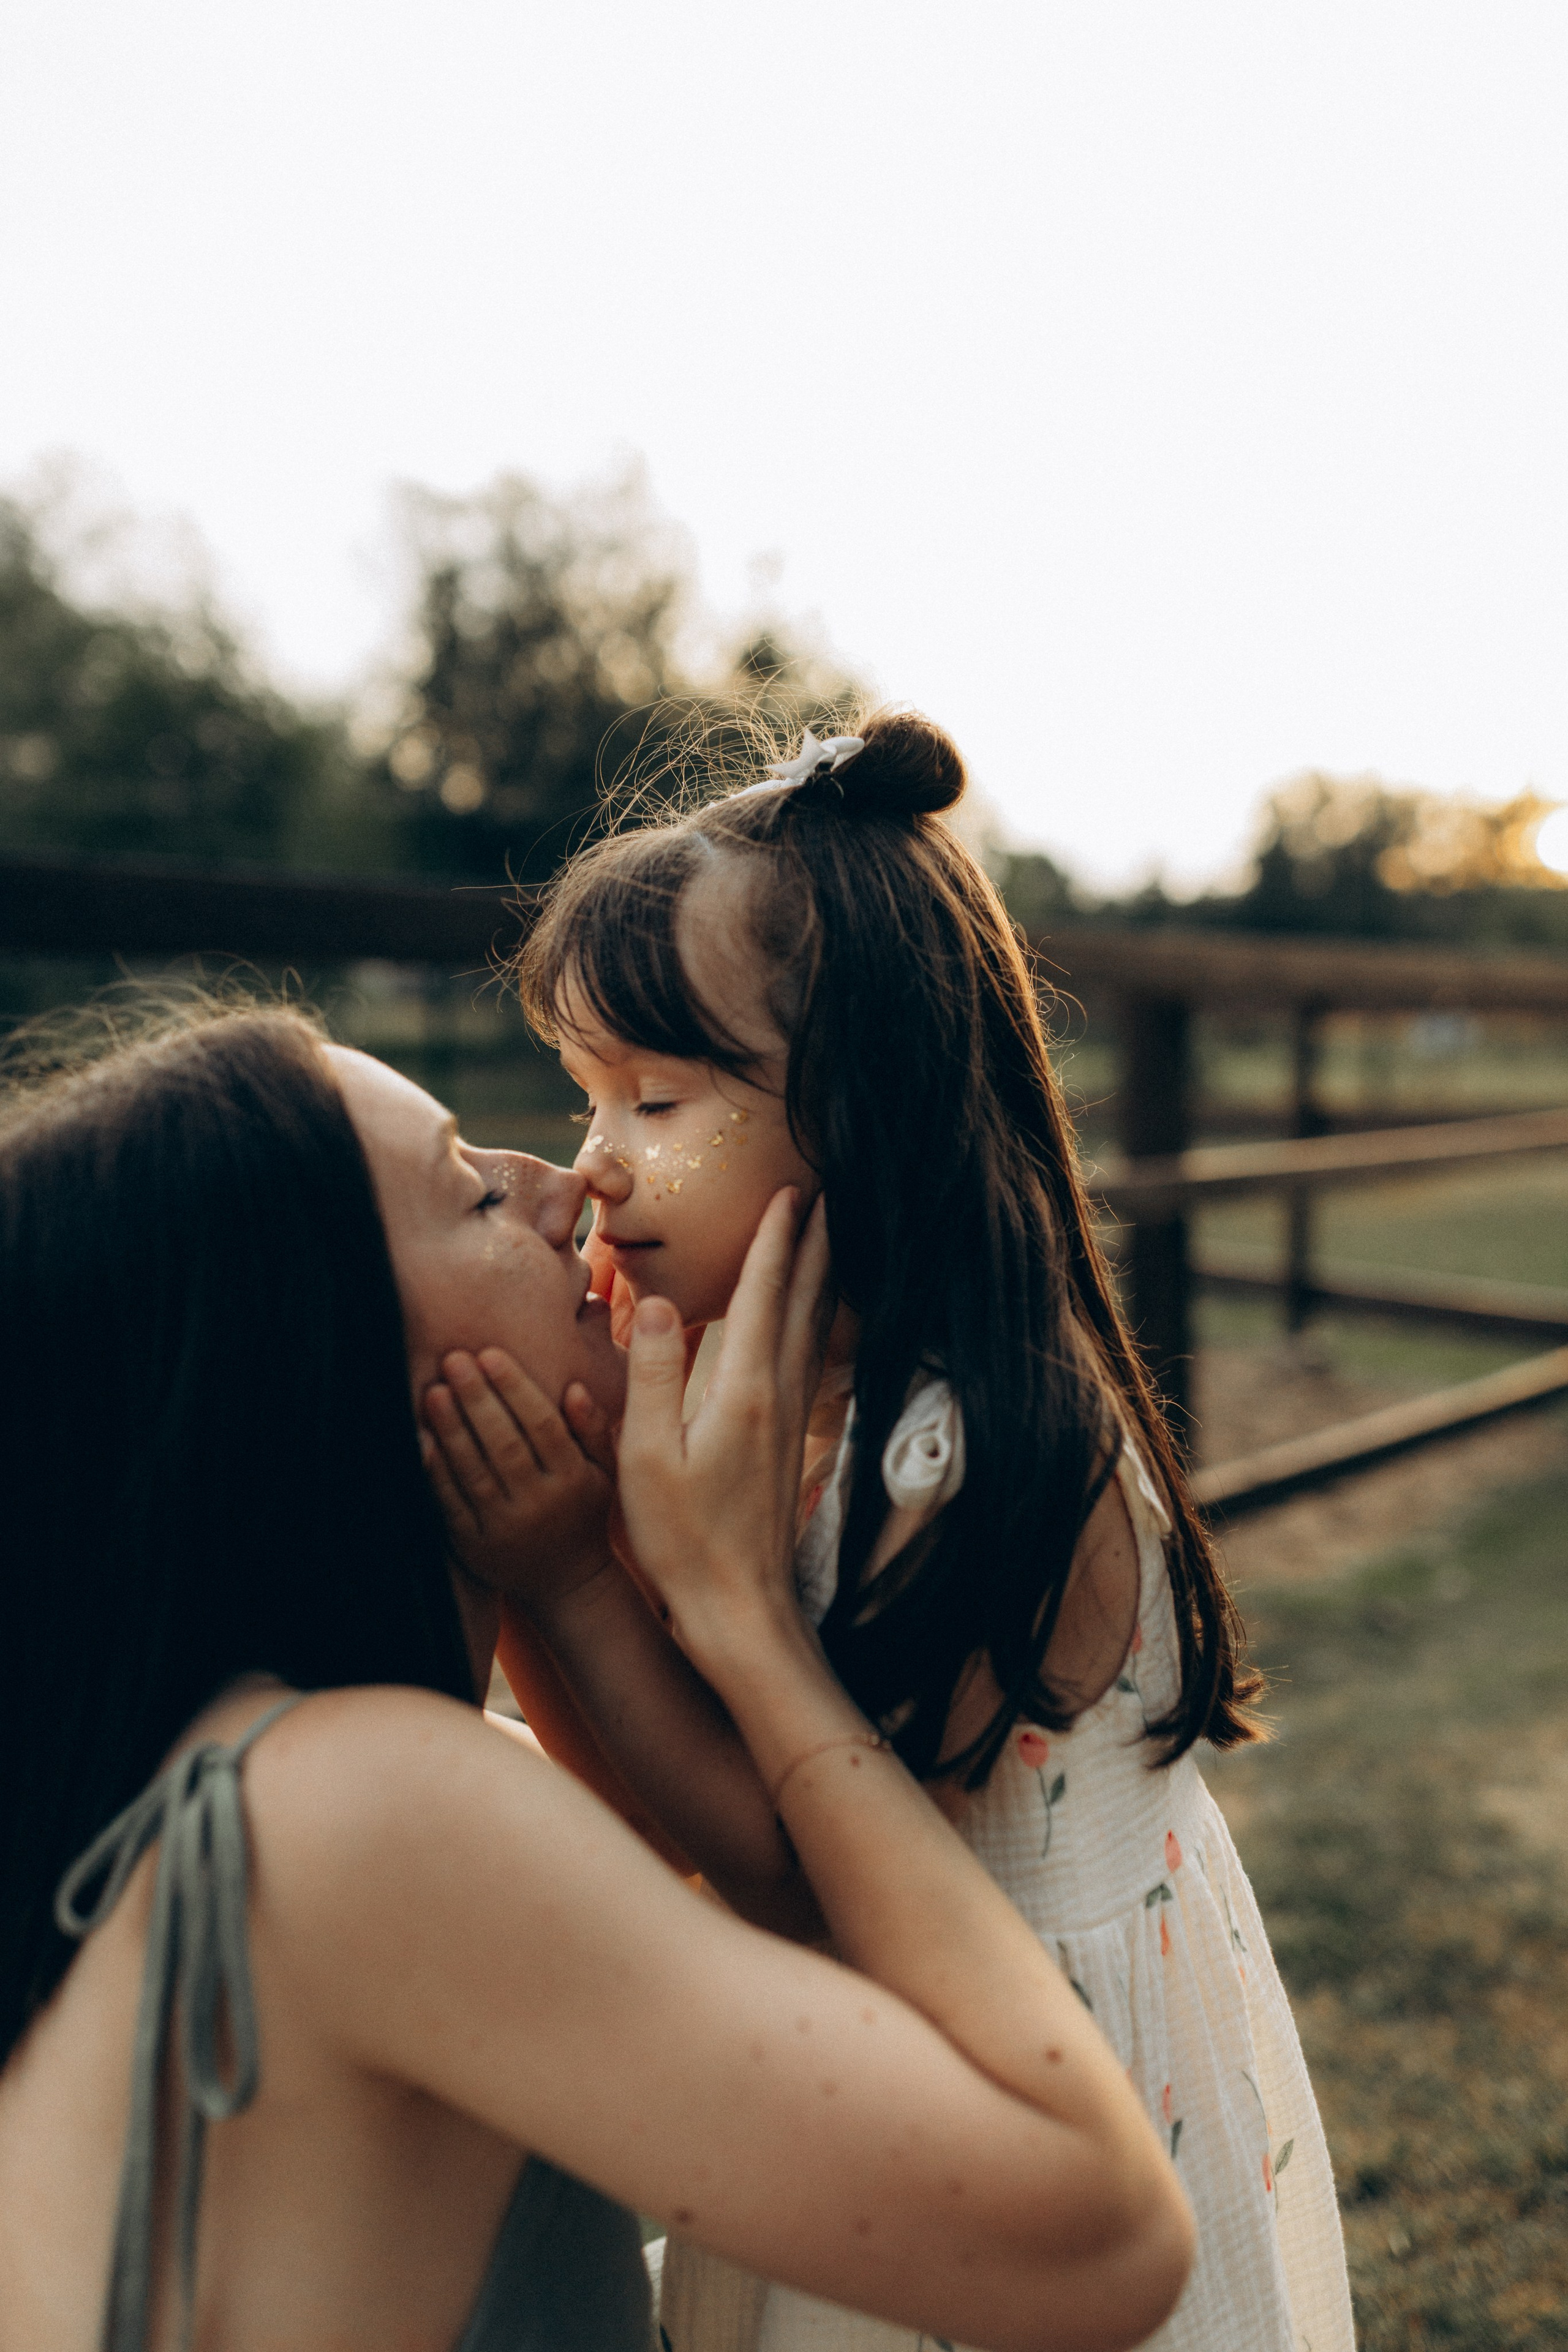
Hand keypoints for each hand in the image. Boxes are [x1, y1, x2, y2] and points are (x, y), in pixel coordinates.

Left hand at [422, 1350, 615, 1614]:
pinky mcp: (475, 1547)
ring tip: (433, 1390)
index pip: (543, 1425)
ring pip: (475, 1473)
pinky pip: (452, 1506)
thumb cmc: (585, 1511)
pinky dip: (435, 1474)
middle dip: (478, 1399)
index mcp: (573, 1478)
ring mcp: (506, 1527)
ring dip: (452, 1430)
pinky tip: (421, 1441)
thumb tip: (575, 1386)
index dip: (516, 1388)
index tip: (491, 1353)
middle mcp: (541, 1502)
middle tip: (454, 1358)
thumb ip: (593, 1427)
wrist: (569, 1583)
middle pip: (505, 1445)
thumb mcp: (606, 1471)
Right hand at [616, 1191, 830, 1666]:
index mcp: (743, 1391)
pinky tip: (812, 1322)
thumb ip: (652, 1376)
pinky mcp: (789, 1443)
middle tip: (829, 1195)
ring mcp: (790, 1421)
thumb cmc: (684, 1542)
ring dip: (821, 1279)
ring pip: (814, 1330)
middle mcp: (778, 1397)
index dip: (776, 1241)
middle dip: (816, 1245)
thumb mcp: (646, 1458)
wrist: (740, 1610)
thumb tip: (655, 1303)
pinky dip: (814, 1322)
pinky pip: (809, 1360)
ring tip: (828, 1240)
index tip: (790, 1192)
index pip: (763, 1296)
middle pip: (805, 1303)